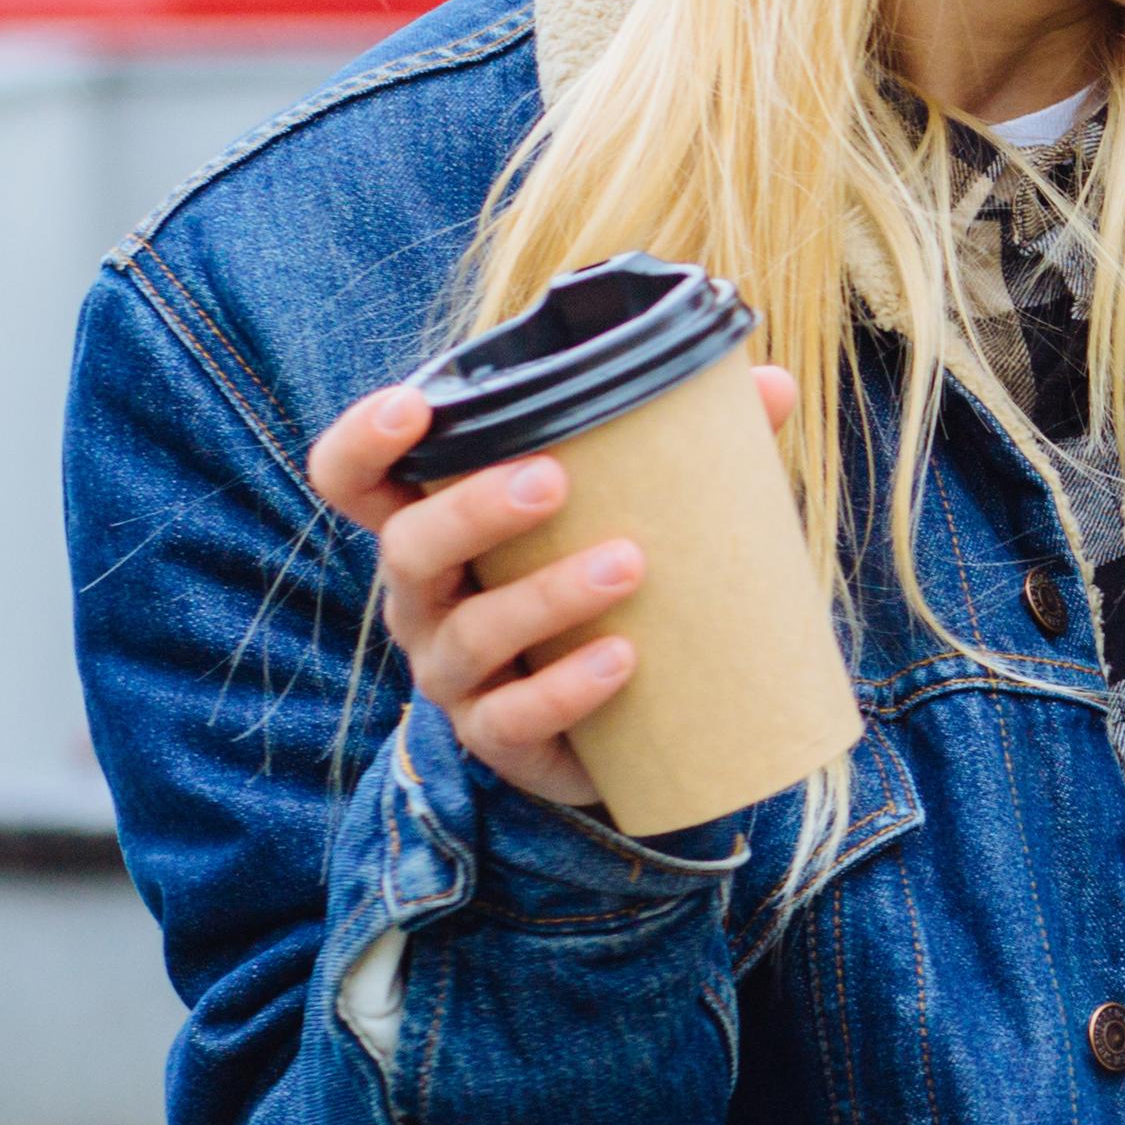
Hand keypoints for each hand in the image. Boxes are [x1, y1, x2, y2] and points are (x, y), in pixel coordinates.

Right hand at [305, 367, 798, 809]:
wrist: (626, 719)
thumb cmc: (609, 584)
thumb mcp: (632, 510)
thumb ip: (686, 446)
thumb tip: (770, 386)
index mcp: (436, 524)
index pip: (354, 478)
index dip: (363, 441)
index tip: (411, 406)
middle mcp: (423, 596)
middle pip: (408, 547)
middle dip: (473, 511)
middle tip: (554, 480)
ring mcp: (451, 672)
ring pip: (470, 633)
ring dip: (545, 596)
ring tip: (629, 565)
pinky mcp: (498, 738)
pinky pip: (514, 717)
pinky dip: (567, 687)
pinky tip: (623, 657)